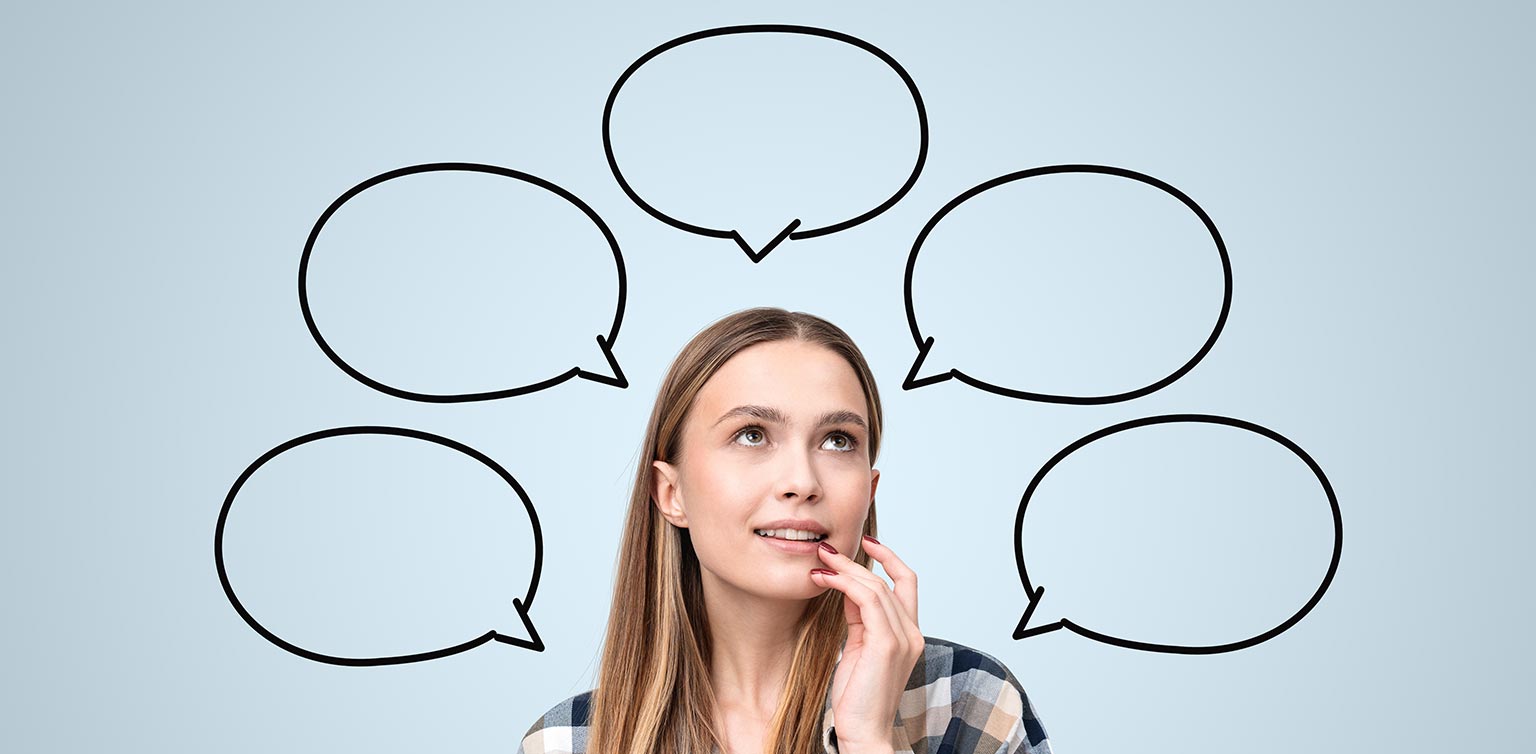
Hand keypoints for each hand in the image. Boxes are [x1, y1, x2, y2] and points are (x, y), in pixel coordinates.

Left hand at [810, 535, 922, 753]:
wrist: (864, 732)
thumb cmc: (857, 697)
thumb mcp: (858, 649)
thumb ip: (859, 620)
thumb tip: (846, 591)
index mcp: (909, 634)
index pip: (907, 583)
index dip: (889, 559)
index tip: (866, 543)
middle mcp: (912, 633)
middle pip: (888, 581)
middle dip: (855, 561)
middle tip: (825, 551)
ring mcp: (903, 638)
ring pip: (876, 586)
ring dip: (845, 569)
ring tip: (819, 563)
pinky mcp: (887, 644)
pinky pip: (867, 599)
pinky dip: (844, 584)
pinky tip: (824, 580)